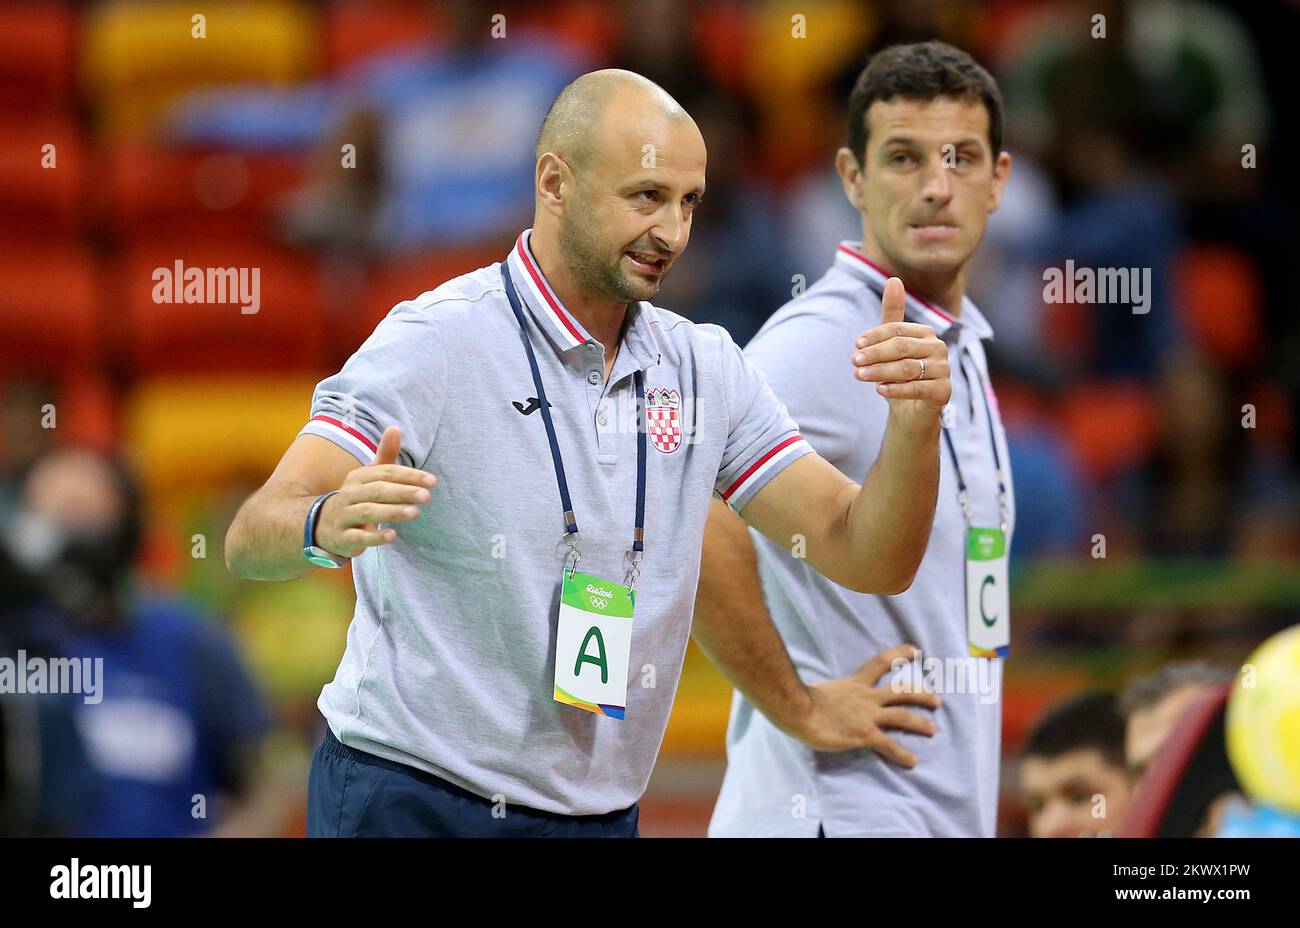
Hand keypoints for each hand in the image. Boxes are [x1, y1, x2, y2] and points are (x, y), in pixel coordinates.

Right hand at [316, 426, 435, 556]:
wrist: (324, 525)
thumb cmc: (358, 497)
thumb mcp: (370, 476)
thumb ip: (385, 455)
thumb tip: (395, 428)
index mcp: (359, 477)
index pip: (385, 473)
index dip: (408, 476)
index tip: (432, 481)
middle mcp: (349, 494)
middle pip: (378, 491)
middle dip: (403, 493)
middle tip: (426, 496)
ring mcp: (344, 516)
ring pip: (368, 512)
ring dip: (393, 512)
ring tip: (415, 513)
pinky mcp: (343, 537)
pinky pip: (358, 537)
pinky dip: (375, 537)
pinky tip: (393, 536)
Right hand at [790, 644, 941, 765]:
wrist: (798, 709)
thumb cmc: (803, 698)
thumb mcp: (823, 688)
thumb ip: (832, 691)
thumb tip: (824, 695)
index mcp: (856, 683)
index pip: (882, 662)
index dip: (900, 654)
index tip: (915, 651)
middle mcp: (867, 696)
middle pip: (902, 690)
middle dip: (922, 694)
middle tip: (936, 700)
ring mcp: (868, 715)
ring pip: (902, 716)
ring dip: (920, 723)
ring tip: (933, 729)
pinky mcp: (865, 734)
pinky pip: (889, 745)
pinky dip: (902, 754)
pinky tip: (912, 761)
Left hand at [850, 277, 950, 431]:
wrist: (910, 412)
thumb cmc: (898, 375)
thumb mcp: (892, 344)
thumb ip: (892, 315)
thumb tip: (894, 279)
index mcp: (927, 333)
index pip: (898, 330)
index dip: (875, 336)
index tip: (856, 344)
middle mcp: (939, 348)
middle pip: (901, 347)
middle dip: (874, 354)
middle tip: (853, 361)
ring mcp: (944, 370)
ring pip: (907, 368)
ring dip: (880, 371)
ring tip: (859, 375)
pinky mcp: (944, 392)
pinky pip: (917, 388)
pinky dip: (896, 389)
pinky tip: (879, 390)